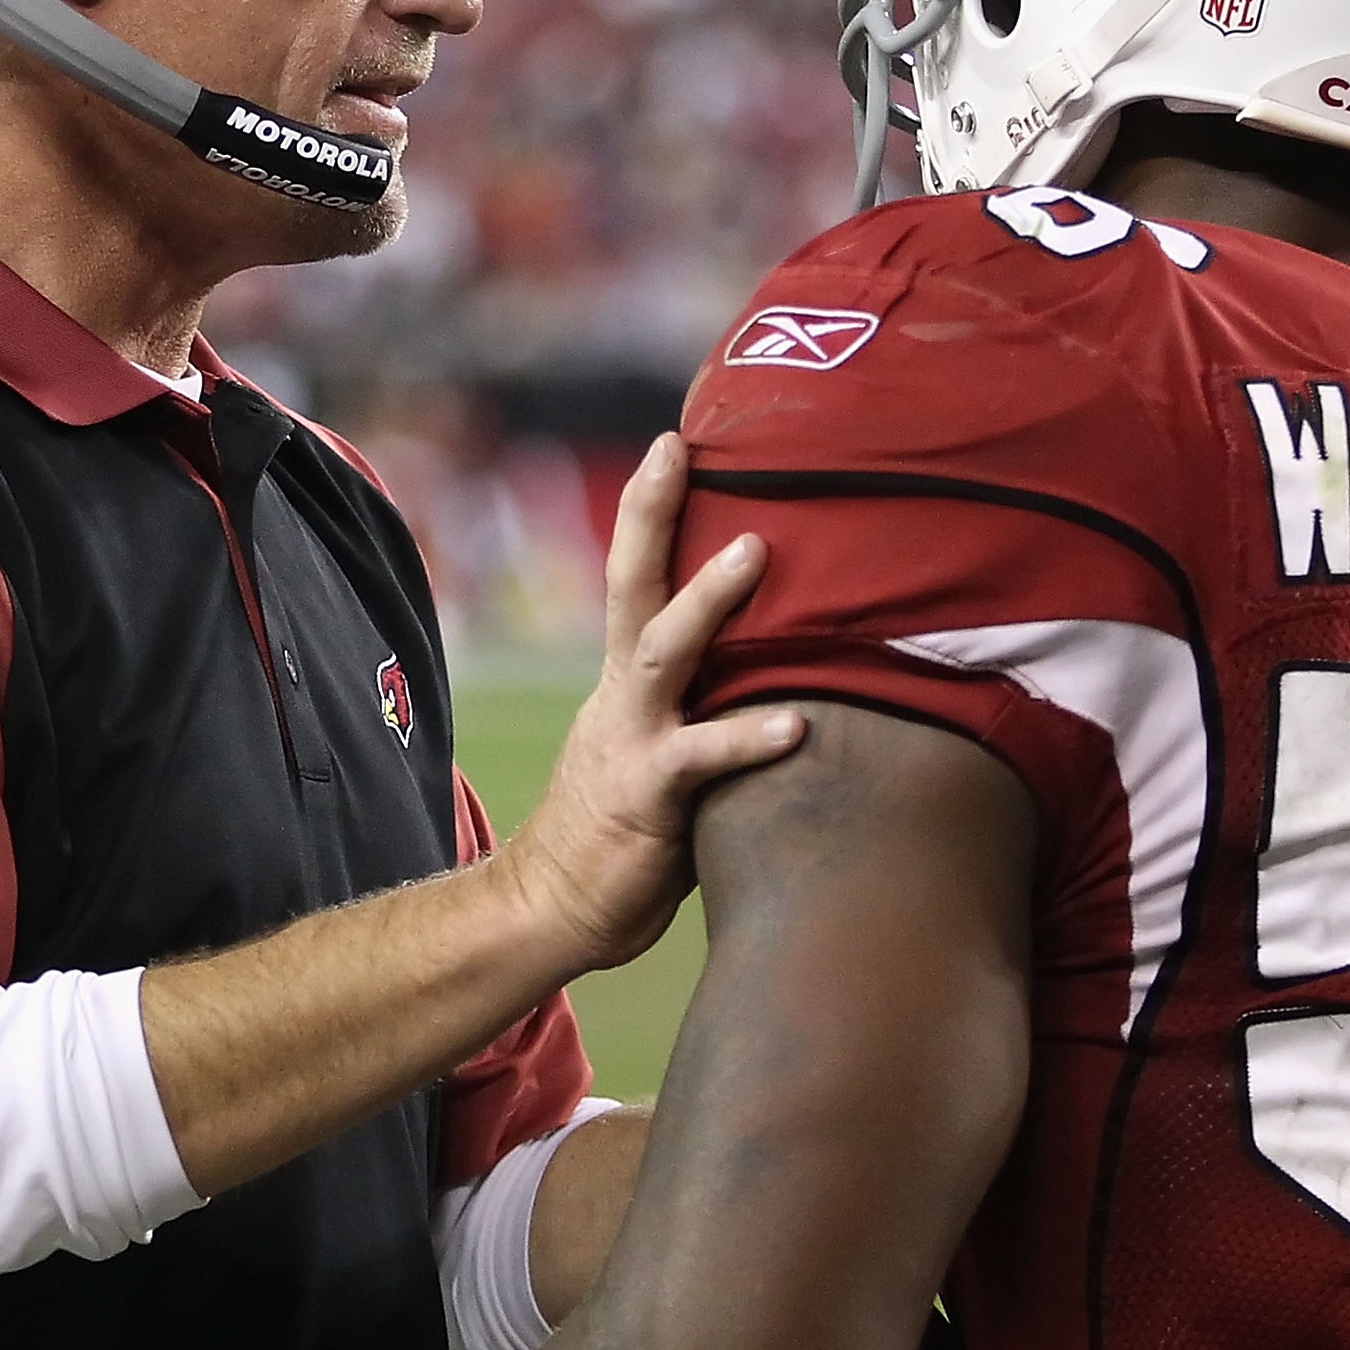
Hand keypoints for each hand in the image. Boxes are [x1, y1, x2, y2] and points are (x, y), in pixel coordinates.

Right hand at [498, 434, 801, 970]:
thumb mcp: (664, 756)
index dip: (650, 509)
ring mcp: (631, 738)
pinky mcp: (648, 795)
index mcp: (624, 681)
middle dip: (652, 511)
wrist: (549, 907)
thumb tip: (795, 684)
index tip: (676, 442)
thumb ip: (712, 714)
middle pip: (630, 583)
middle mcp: (622, 694)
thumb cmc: (622, 836)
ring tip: (756, 549)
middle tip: (682, 447)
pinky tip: (799, 727)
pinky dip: (749, 737)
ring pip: (662, 650)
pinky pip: (702, 757)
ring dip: (708, 598)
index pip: (634, 576)